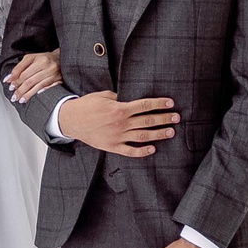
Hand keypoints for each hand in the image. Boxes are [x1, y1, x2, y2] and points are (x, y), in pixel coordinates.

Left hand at [6, 50, 63, 102]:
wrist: (61, 58)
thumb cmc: (44, 59)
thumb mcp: (31, 58)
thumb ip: (19, 68)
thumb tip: (9, 79)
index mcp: (38, 59)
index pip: (24, 72)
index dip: (16, 80)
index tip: (10, 86)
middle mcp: (46, 66)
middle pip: (30, 81)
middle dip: (20, 90)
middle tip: (14, 96)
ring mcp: (53, 73)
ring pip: (38, 86)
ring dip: (28, 94)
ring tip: (21, 100)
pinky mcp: (59, 79)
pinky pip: (50, 87)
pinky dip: (42, 91)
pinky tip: (36, 96)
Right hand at [56, 92, 178, 156]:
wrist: (70, 120)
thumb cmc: (87, 105)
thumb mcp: (103, 95)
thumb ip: (119, 97)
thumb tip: (131, 97)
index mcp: (120, 108)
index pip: (145, 105)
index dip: (159, 103)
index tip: (171, 103)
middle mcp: (121, 123)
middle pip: (148, 121)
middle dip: (164, 119)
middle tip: (177, 118)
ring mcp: (117, 136)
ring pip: (143, 136)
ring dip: (158, 134)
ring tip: (171, 132)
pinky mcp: (112, 147)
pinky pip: (130, 151)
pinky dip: (142, 151)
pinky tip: (153, 149)